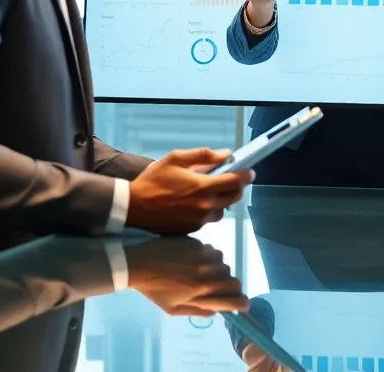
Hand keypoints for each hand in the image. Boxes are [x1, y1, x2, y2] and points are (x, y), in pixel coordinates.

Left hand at [124, 237, 247, 316]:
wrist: (139, 264)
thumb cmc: (155, 290)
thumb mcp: (172, 309)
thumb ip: (196, 311)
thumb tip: (216, 312)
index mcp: (200, 293)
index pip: (234, 299)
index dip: (242, 304)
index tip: (241, 305)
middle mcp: (207, 274)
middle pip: (234, 281)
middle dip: (232, 287)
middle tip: (222, 288)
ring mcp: (204, 257)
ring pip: (224, 264)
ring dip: (219, 270)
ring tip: (204, 272)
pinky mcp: (198, 244)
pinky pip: (213, 251)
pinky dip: (209, 257)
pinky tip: (195, 259)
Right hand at [127, 147, 253, 234]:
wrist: (133, 206)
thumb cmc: (153, 180)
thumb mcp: (176, 159)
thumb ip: (203, 155)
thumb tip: (225, 154)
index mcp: (203, 187)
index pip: (235, 181)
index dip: (246, 175)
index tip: (250, 172)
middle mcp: (205, 206)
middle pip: (234, 198)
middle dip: (237, 188)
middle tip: (232, 180)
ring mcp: (199, 220)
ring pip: (222, 210)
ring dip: (222, 201)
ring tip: (210, 192)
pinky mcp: (191, 229)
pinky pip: (208, 219)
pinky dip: (208, 211)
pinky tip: (196, 203)